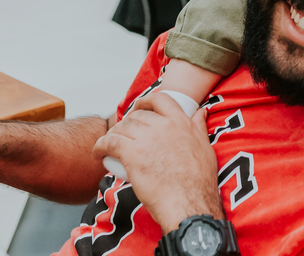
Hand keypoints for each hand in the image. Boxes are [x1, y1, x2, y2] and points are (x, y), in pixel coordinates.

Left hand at [93, 94, 221, 233]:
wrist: (189, 203)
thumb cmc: (198, 182)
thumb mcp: (205, 148)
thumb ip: (199, 128)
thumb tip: (200, 113)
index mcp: (181, 123)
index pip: (160, 99)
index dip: (145, 102)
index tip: (138, 108)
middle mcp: (163, 126)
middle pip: (136, 116)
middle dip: (126, 123)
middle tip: (123, 135)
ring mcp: (147, 139)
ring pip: (122, 128)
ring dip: (112, 135)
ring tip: (108, 145)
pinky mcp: (132, 154)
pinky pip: (110, 143)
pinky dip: (100, 146)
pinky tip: (98, 153)